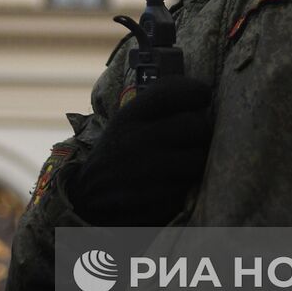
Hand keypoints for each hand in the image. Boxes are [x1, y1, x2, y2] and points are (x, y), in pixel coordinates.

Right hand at [66, 76, 213, 225]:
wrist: (88, 197)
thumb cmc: (119, 152)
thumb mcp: (127, 122)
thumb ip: (157, 105)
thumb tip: (201, 93)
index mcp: (129, 116)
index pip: (168, 93)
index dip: (194, 91)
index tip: (203, 96)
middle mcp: (136, 140)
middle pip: (195, 125)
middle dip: (203, 133)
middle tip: (197, 138)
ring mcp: (146, 171)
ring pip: (199, 159)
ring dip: (199, 162)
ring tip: (188, 163)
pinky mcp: (156, 199)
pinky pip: (190, 187)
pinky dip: (188, 186)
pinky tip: (175, 184)